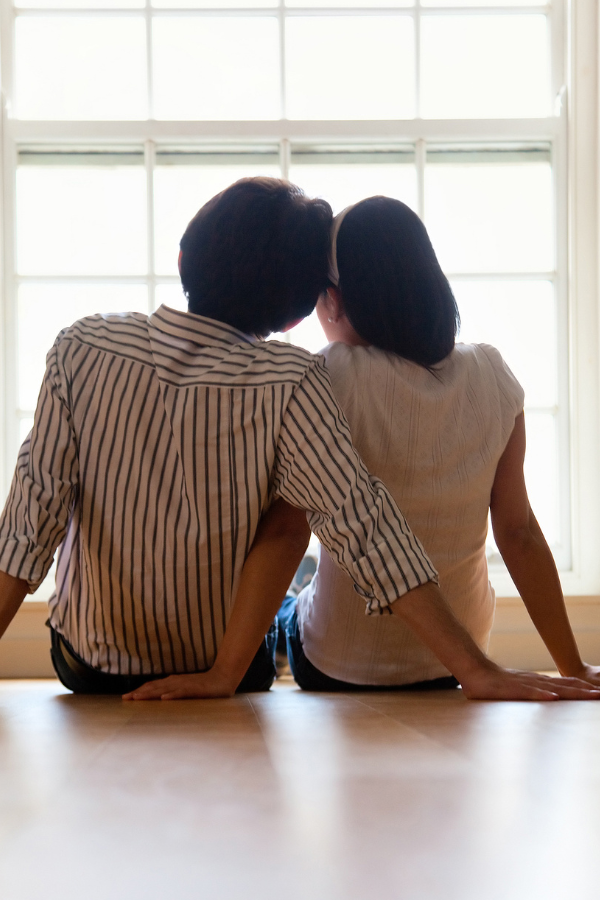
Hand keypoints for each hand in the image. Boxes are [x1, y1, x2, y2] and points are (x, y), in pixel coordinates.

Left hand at [122, 668, 237, 700]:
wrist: (223, 678)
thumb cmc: (204, 686)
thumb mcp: (186, 689)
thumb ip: (174, 692)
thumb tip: (160, 697)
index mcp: (173, 682)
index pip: (152, 686)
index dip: (139, 691)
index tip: (126, 698)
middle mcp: (176, 681)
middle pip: (154, 687)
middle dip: (139, 693)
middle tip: (125, 698)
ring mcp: (185, 685)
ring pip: (164, 689)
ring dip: (149, 693)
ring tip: (137, 698)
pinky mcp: (195, 689)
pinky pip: (182, 692)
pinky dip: (172, 695)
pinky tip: (164, 698)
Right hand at [460, 662, 599, 700]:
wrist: (476, 671)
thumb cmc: (498, 684)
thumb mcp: (522, 689)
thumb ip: (535, 694)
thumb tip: (551, 700)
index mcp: (540, 682)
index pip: (568, 685)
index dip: (585, 689)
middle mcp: (537, 681)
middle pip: (567, 686)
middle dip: (587, 691)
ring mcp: (525, 684)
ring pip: (554, 688)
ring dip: (574, 692)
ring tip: (591, 695)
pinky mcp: (512, 689)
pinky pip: (528, 692)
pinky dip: (541, 694)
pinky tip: (553, 697)